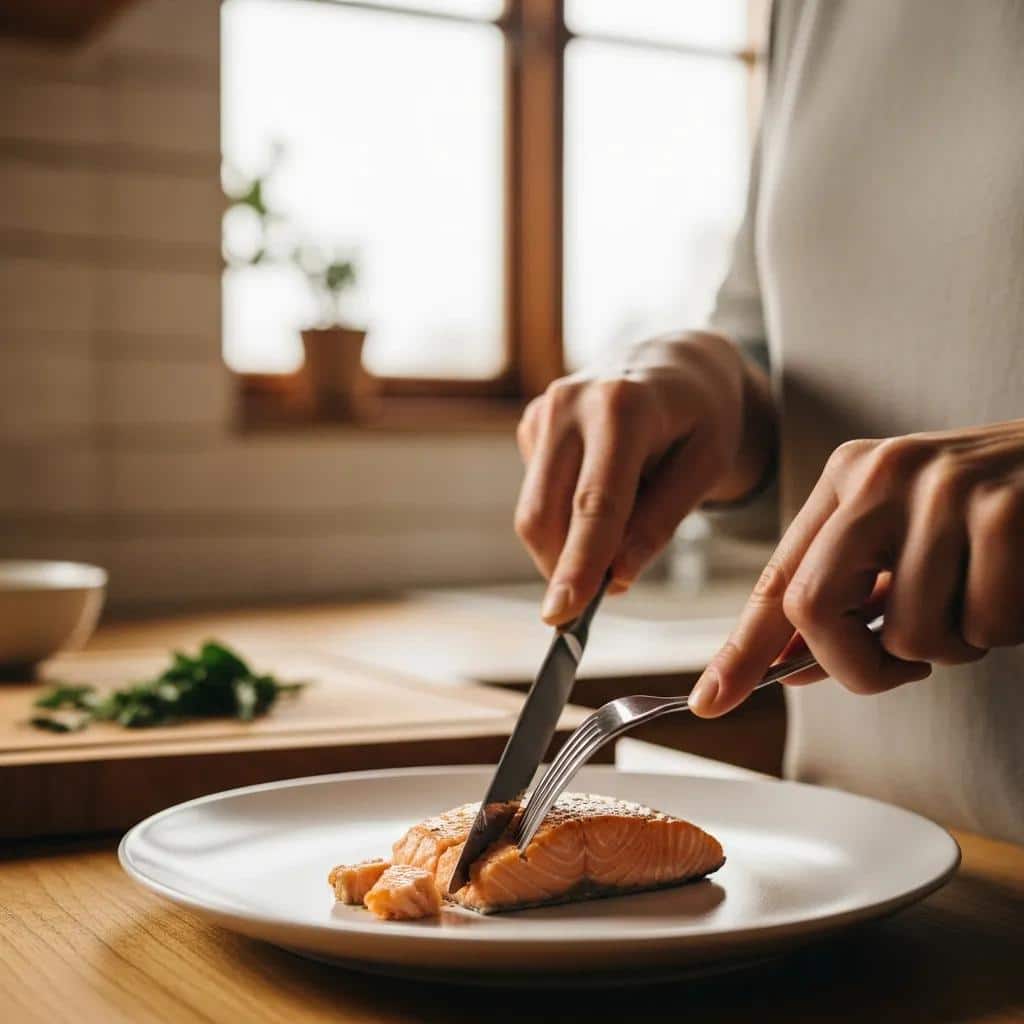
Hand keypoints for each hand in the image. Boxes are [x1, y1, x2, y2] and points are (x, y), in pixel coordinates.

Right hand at [514, 332, 776, 623]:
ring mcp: (544, 411)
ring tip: (620, 526)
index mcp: (623, 407)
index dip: (578, 563)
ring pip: (534, 512)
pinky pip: (538, 495)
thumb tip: (617, 578)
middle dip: (563, 569)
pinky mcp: (531, 424)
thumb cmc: (700, 416)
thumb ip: (661, 521)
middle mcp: (571, 403)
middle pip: (546, 513)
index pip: (595, 503)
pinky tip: (603, 491)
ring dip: (567, 546)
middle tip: (599, 599)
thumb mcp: (707, 465)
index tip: (563, 615)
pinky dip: (567, 516)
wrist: (675, 362)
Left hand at [689, 420, 1023, 715]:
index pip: (780, 578)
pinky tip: (1018, 585)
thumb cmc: (996, 510)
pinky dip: (1005, 630)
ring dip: (951, 646)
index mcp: (848, 478)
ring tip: (981, 598)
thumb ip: (852, 595)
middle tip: (900, 668)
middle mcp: (880, 474)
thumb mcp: (908, 538)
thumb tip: (791, 666)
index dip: (742, 649)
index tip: (711, 701)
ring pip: (908, 633)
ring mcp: (941, 489)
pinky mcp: (1004, 512)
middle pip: (814, 606)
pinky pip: (983, 627)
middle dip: (855, 667)